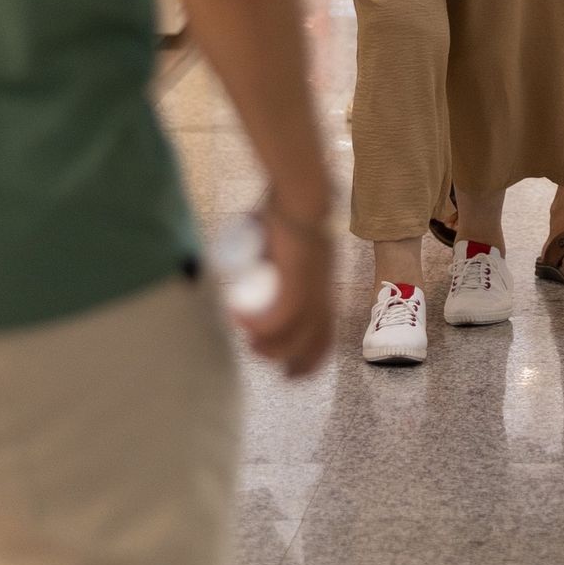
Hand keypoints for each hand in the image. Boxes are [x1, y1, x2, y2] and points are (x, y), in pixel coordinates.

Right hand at [240, 207, 333, 376]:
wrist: (299, 194)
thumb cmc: (291, 211)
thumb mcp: (285, 242)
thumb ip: (273, 250)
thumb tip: (252, 256)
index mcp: (325, 287)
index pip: (325, 335)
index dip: (309, 358)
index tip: (288, 370)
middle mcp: (324, 293)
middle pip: (312, 343)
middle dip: (290, 363)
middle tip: (259, 356)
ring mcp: (314, 288)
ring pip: (295, 336)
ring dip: (270, 347)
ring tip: (247, 342)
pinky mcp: (299, 280)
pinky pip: (280, 316)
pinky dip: (258, 323)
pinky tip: (238, 317)